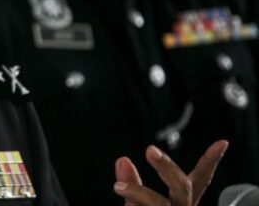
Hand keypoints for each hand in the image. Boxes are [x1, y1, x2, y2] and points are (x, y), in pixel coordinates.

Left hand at [113, 140, 228, 205]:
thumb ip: (132, 186)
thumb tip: (122, 158)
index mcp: (181, 205)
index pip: (199, 180)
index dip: (211, 161)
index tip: (223, 141)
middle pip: (183, 187)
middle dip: (166, 167)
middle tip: (148, 149)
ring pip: (160, 205)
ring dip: (139, 192)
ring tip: (117, 185)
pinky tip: (126, 202)